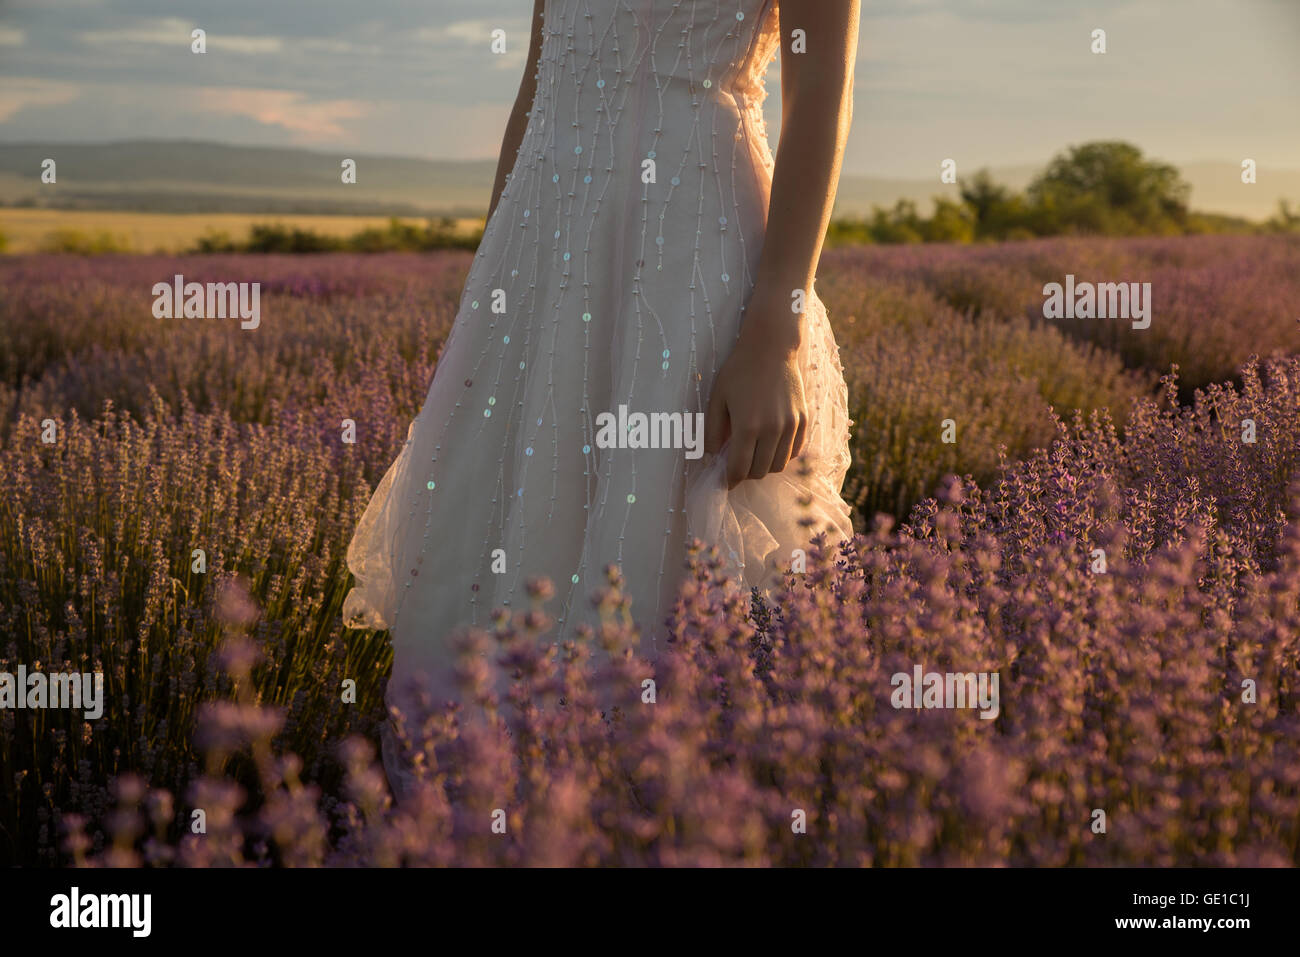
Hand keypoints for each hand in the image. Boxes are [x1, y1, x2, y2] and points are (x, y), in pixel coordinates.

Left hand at [704, 288, 807, 488]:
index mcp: (747, 426)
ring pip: (778, 466)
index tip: (725, 482)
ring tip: (753, 456)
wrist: (771, 348)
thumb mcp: (717, 398)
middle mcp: (772, 430)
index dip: (730, 480)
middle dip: (745, 474)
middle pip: (759, 471)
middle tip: (737, 466)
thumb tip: (711, 456)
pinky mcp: (803, 421)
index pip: (739, 468)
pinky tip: (770, 447)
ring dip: (764, 466)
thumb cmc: (738, 371)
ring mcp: (791, 426)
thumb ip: (711, 430)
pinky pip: (794, 452)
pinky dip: (781, 456)